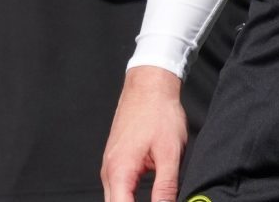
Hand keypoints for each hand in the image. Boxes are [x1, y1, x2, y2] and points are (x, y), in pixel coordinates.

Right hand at [100, 66, 187, 201]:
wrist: (149, 87)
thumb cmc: (159, 114)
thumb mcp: (170, 154)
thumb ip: (165, 188)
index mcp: (120, 170)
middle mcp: (109, 170)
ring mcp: (109, 165)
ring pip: (114, 199)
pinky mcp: (115, 161)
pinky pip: (117, 189)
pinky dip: (127, 199)